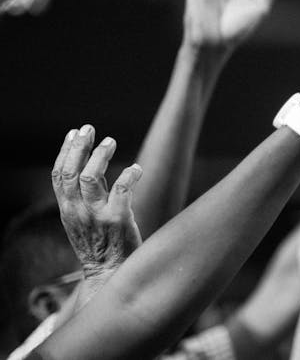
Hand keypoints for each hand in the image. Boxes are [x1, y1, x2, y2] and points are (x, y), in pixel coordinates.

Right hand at [50, 126, 143, 279]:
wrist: (111, 274)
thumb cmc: (102, 244)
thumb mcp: (84, 219)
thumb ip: (87, 194)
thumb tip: (93, 164)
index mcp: (67, 210)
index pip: (58, 175)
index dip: (65, 151)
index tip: (74, 133)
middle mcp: (78, 211)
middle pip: (71, 172)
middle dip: (78, 147)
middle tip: (90, 129)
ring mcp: (97, 216)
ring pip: (91, 178)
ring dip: (101, 156)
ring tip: (110, 141)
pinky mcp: (118, 220)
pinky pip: (122, 190)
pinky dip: (129, 175)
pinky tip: (136, 168)